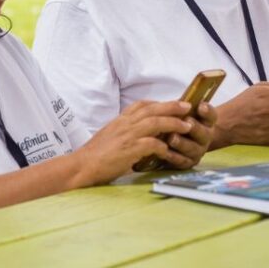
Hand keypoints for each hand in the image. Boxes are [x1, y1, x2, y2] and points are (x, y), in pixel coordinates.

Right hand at [72, 100, 193, 185]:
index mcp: (120, 120)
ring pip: (155, 122)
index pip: (141, 104)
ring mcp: (127, 136)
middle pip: (152, 109)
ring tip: (187, 126)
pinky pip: (151, 144)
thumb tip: (139, 135)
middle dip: (172, 106)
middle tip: (188, 107)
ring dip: (173, 123)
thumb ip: (124, 132)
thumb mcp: (110, 136)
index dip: (158, 103)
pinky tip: (169, 150)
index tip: (171, 103)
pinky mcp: (129, 150)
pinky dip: (162, 146)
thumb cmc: (94, 155)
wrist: (81, 166)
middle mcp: (125, 124)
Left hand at [166, 102, 217, 168]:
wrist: (183, 139)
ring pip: (192, 148)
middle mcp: (205, 136)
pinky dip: (173, 156)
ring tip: (172, 138)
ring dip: (182, 143)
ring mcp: (198, 151)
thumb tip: (174, 102)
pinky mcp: (188, 162)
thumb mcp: (183, 111)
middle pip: (203, 133)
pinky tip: (164, 152)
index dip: (207, 111)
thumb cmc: (181, 120)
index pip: (211, 115)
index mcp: (207, 121)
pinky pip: (182, 161)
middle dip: (195, 127)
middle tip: (187, 121)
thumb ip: (181, 106)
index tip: (201, 106)